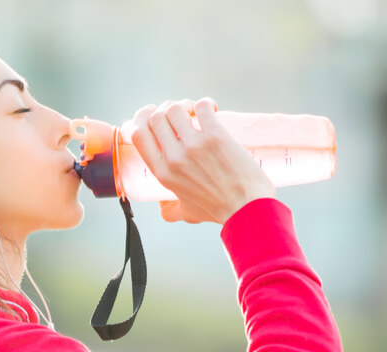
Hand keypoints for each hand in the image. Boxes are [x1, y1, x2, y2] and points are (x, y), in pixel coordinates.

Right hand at [128, 98, 274, 224]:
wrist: (248, 208)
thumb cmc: (219, 210)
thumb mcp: (186, 212)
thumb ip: (171, 210)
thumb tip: (163, 209)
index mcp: (162, 173)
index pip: (138, 135)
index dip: (141, 118)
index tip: (151, 114)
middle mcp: (174, 158)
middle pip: (155, 117)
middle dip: (164, 109)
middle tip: (180, 114)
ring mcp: (194, 145)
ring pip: (175, 108)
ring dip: (184, 104)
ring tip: (195, 112)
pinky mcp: (216, 135)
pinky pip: (202, 106)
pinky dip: (205, 103)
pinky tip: (213, 110)